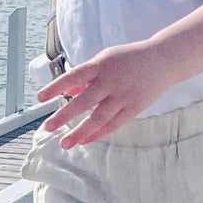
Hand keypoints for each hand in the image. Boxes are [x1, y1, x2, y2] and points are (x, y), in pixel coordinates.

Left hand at [37, 42, 172, 147]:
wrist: (162, 60)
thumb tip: (67, 90)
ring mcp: (123, 96)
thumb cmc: (129, 59)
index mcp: (101, 65)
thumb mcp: (105, 59)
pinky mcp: (134, 108)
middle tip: (48, 126)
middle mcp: (111, 81)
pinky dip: (98, 133)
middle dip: (64, 116)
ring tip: (65, 143)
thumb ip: (86, 75)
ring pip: (99, 118)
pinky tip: (85, 140)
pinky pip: (113, 124)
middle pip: (84, 101)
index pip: (73, 76)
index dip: (55, 87)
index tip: (40, 98)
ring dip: (80, 132)